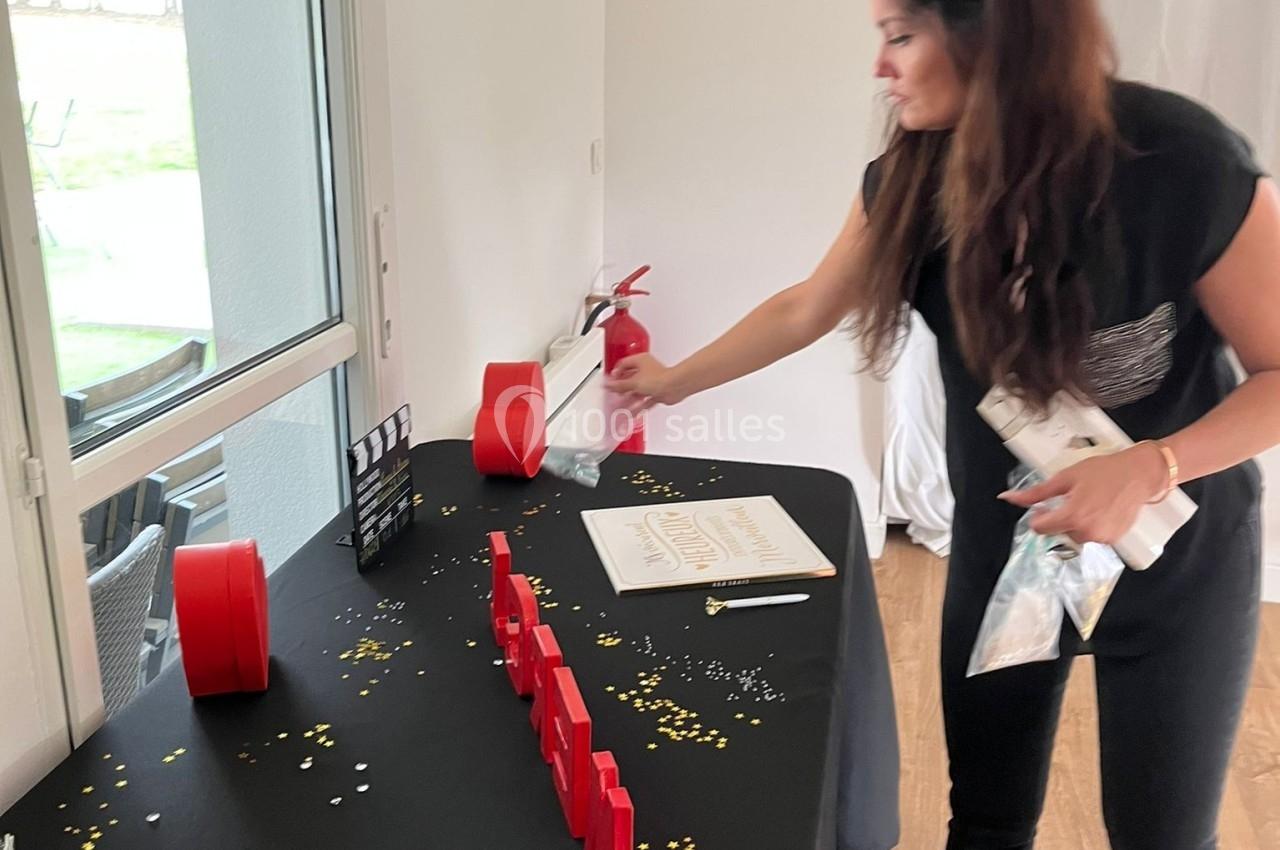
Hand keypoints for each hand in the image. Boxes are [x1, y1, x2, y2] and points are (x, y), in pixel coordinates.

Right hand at [603, 353, 687, 406]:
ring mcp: (652, 381)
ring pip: (637, 391)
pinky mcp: (657, 392)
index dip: (616, 373)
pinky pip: (644, 400)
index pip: (623, 365)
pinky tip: (633, 413)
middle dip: (621, 389)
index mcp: (640, 361)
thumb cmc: (659, 378)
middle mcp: (646, 369)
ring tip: (620, 406)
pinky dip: (639, 406)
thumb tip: (609, 385)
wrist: (675, 387)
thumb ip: (620, 385)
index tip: (610, 381)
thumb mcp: (634, 382)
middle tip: (613, 395)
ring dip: (629, 399)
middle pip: (629, 379)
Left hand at [997, 444, 1170, 544]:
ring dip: (1076, 522)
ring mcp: (1102, 538)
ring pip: (1075, 535)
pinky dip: (1091, 526)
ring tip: (1089, 502)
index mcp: (1072, 516)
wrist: (1138, 474)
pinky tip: (1099, 510)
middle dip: (1060, 517)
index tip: (1046, 505)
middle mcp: (1087, 531)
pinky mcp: (1114, 540)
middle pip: (1058, 532)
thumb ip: (1035, 493)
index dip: (1040, 515)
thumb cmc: (1103, 472)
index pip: (1040, 528)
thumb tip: (1007, 498)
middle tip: (1073, 498)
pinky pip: (1092, 536)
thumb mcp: (1064, 478)